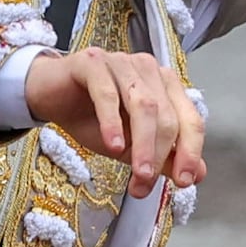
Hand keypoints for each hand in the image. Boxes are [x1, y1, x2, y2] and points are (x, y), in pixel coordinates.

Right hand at [17, 49, 208, 194]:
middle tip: (144, 184)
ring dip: (143, 144)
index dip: (191, 151)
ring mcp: (121, 62)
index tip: (184, 182)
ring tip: (138, 174)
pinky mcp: (92, 62)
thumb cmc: (90, 117)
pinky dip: (113, 123)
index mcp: (165, 87)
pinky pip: (107, 94)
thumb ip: (162, 156)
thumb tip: (197, 175)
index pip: (190, 119)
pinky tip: (112, 145)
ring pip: (143, 106)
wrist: (47, 96)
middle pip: (166, 116)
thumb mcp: (129, 145)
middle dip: (158, 155)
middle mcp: (148, 70)